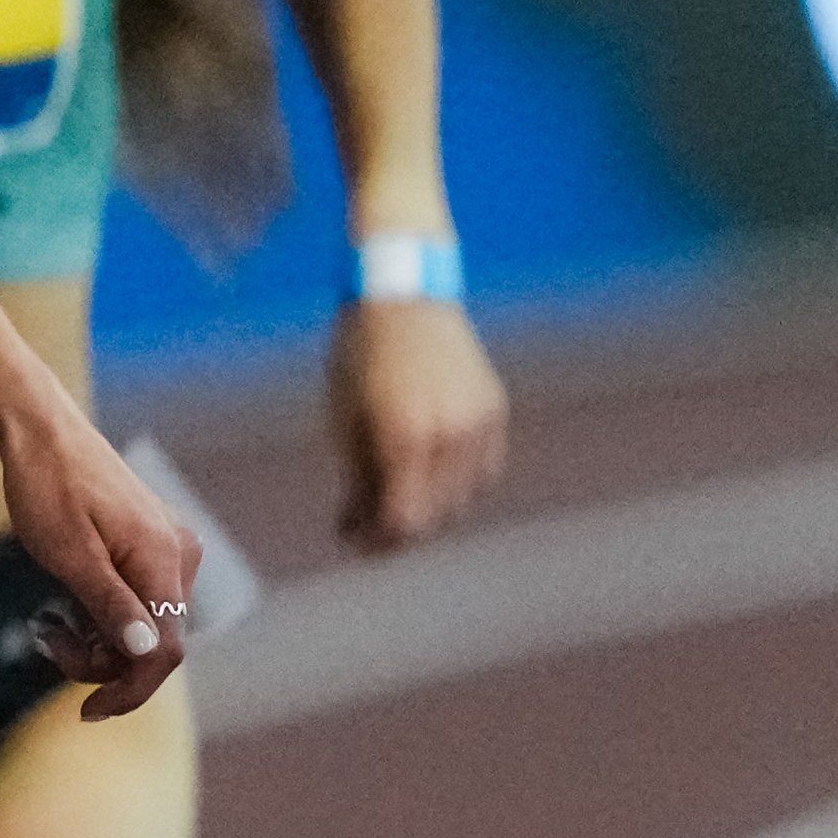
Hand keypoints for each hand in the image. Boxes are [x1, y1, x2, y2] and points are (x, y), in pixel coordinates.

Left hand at [0, 381, 201, 719]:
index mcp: (163, 560)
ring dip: (97, 640)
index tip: (85, 712)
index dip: (129, 691)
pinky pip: (135, 600)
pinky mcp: (150, 544)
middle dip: (101, 660)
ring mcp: (167, 548)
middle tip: (46, 643)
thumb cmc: (46, 487)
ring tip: (47, 625)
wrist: (39, 432)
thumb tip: (148, 654)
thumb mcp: (69, 556)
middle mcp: (178, 555)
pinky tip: (64, 608)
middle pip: (153, 642)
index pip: (165, 652)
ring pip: (143, 625)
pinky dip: (101, 616)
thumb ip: (111, 607)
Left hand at [327, 297, 507, 549]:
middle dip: (399, 530)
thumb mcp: (343, 422)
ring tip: (395, 495)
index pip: (404, 521)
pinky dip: (459, 482)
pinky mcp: (494, 408)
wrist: (404, 295)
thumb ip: (356, 481)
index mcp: (405, 436)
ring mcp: (480, 421)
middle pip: (435, 516)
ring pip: (465, 499)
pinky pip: (484, 469)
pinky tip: (428, 473)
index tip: (354, 543)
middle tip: (367, 527)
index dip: (378, 543)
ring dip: (431, 508)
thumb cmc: (360, 357)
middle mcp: (451, 433)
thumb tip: (357, 530)